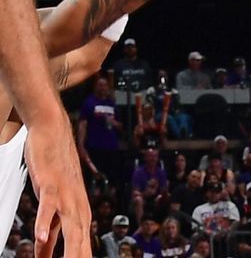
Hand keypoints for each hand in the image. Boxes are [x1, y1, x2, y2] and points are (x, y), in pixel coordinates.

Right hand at [25, 113, 90, 257]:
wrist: (53, 133)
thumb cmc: (54, 173)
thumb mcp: (52, 208)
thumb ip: (50, 233)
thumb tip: (43, 255)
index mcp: (79, 216)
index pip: (83, 249)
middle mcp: (78, 209)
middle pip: (81, 244)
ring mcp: (67, 197)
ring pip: (70, 229)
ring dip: (70, 251)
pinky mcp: (52, 185)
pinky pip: (48, 207)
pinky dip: (44, 223)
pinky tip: (40, 238)